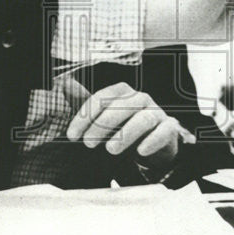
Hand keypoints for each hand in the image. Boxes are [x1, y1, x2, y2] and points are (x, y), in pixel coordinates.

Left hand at [59, 77, 186, 170]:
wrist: (154, 143)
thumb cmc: (125, 127)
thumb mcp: (104, 117)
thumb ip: (86, 102)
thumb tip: (64, 82)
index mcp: (123, 92)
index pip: (102, 98)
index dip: (85, 116)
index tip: (72, 136)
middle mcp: (141, 98)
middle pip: (121, 106)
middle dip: (102, 125)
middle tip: (88, 144)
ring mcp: (157, 112)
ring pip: (143, 119)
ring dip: (126, 134)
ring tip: (111, 150)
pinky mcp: (169, 128)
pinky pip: (163, 131)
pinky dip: (152, 141)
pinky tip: (141, 152)